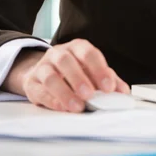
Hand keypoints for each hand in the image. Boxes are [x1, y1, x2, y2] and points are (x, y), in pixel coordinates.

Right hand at [3, 40, 129, 111]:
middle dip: (79, 78)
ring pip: (51, 76)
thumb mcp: (92, 72)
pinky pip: (40, 90)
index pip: (88, 53)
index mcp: (77, 47)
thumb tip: (123, 92)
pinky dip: (52, 100)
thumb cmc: (74, 71)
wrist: (45, 73)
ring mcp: (43, 67)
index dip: (99, 69)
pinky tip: (63, 108)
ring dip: (65, 92)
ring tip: (77, 106)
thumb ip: (109, 80)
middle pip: (67, 61)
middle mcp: (59, 53)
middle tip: (90, 95)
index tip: (108, 87)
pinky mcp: (32, 83)